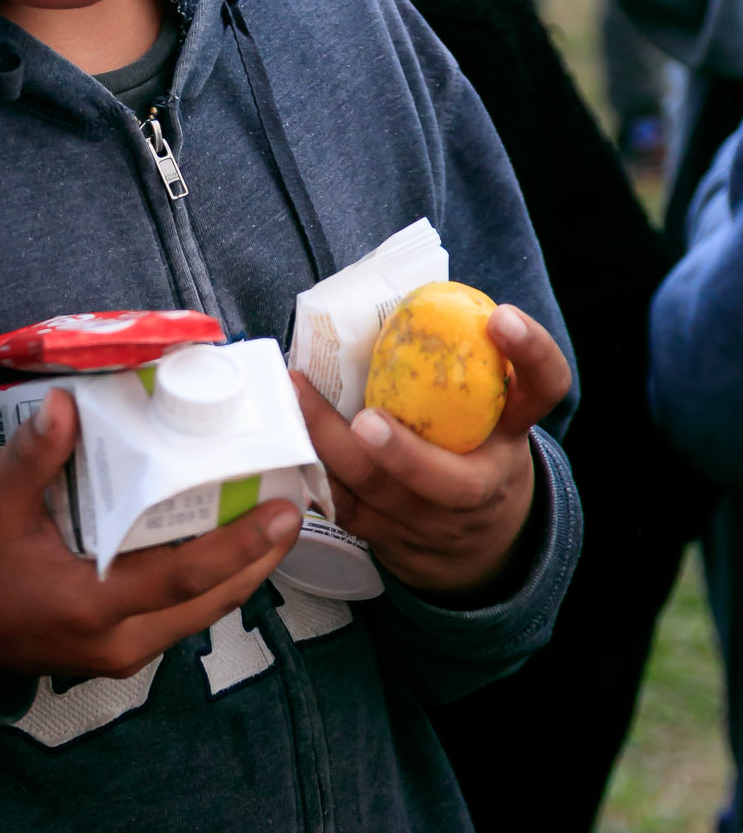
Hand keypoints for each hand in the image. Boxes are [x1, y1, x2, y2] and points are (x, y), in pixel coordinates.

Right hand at [0, 388, 301, 681]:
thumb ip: (35, 456)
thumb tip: (70, 404)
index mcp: (93, 606)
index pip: (185, 576)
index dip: (240, 545)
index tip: (282, 512)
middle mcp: (117, 642)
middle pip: (209, 603)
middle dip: (258, 559)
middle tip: (292, 509)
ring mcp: (117, 655)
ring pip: (197, 616)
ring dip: (235, 573)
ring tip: (266, 526)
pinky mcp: (112, 653)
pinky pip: (175, 620)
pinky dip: (203, 586)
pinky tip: (216, 549)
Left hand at [292, 306, 572, 599]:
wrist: (481, 544)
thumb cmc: (476, 451)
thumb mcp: (492, 410)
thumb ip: (468, 363)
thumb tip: (414, 289)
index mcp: (511, 435)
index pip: (542, 389)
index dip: (529, 354)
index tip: (500, 316)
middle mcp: (481, 487)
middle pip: (452, 483)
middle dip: (404, 454)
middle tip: (367, 420)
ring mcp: (433, 522)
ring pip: (381, 495)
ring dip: (332, 448)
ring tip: (298, 397)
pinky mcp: (390, 538)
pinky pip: (346, 505)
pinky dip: (316, 468)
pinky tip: (289, 433)